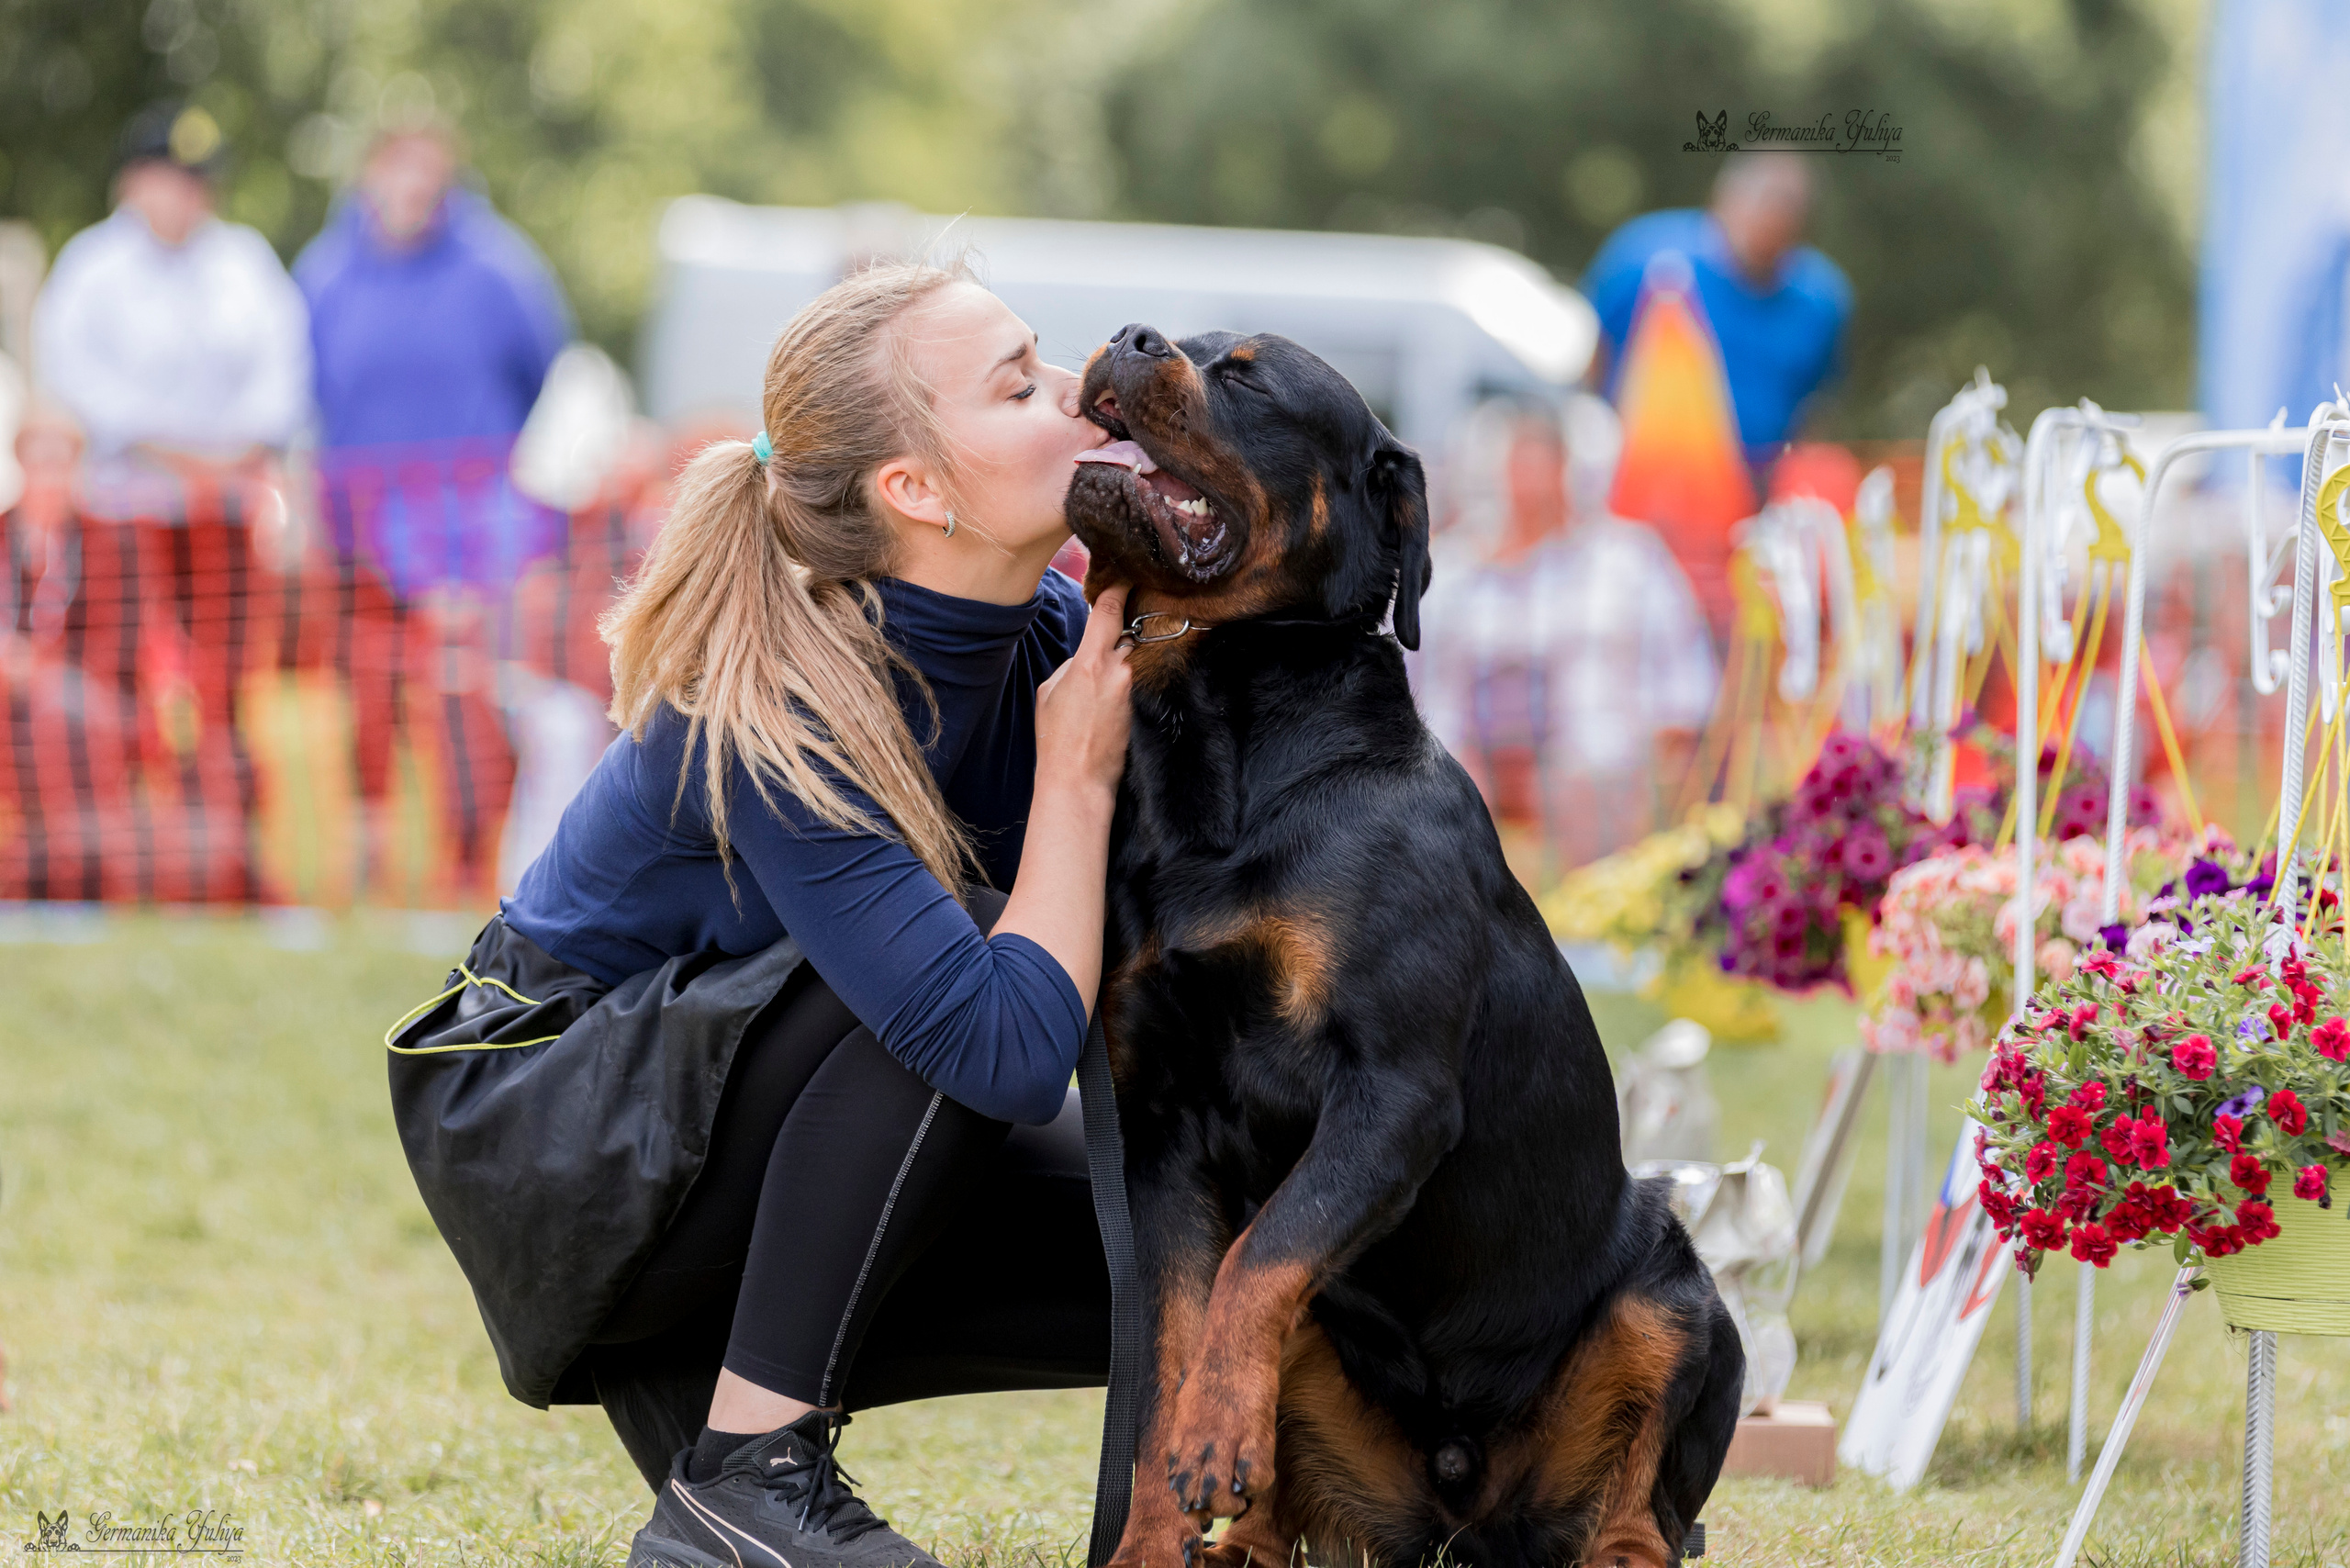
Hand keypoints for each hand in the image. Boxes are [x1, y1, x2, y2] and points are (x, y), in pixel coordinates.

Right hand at [1034, 583, 1132, 798]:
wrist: (1078, 779)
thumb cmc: (1056, 738)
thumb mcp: (1050, 692)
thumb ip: (1071, 666)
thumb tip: (1088, 656)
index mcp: (1089, 663)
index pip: (1108, 613)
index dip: (1117, 590)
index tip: (1125, 576)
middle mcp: (1118, 671)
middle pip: (1130, 633)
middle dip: (1126, 627)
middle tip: (1125, 620)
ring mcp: (1135, 690)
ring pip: (1137, 657)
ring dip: (1130, 656)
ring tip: (1121, 662)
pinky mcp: (1144, 707)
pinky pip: (1142, 681)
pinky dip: (1136, 678)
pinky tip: (1126, 686)